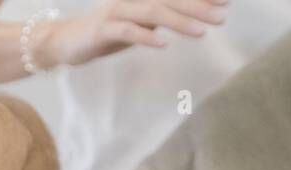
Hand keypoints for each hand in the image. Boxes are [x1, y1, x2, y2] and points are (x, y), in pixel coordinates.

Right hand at [38, 0, 227, 67]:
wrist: (64, 42)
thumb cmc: (103, 34)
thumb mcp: (137, 25)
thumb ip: (159, 19)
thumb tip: (189, 17)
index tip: (227, 1)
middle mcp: (132, 0)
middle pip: (170, 0)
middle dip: (198, 6)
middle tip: (223, 16)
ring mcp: (117, 13)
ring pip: (153, 13)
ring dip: (179, 21)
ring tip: (202, 31)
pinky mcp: (103, 30)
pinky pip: (127, 31)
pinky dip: (146, 36)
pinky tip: (163, 44)